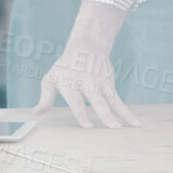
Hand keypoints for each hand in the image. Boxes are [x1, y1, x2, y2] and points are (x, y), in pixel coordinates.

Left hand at [30, 2, 137, 128]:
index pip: (77, 100)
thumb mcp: (51, 79)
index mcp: (70, 82)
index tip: (88, 126)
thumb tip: (35, 113)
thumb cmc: (65, 66)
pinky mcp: (110, 85)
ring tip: (133, 126)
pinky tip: (137, 123)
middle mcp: (87, 83)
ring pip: (114, 101)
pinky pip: (119, 102)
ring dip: (124, 114)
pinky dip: (128, 113)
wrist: (87, 45)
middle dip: (106, 114)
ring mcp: (101, 84)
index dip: (82, 112)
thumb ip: (45, 97)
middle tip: (113, 127)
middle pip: (98, 100)